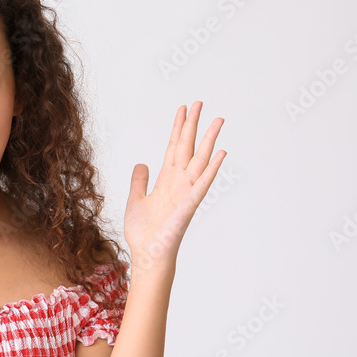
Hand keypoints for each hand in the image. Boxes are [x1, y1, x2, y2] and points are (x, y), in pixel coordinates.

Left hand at [124, 101, 225, 271]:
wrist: (147, 253)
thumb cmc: (143, 232)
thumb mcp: (135, 199)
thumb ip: (139, 181)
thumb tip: (141, 163)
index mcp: (166, 180)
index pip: (174, 147)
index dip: (178, 128)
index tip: (182, 108)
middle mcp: (179, 182)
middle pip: (188, 147)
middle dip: (193, 125)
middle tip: (199, 102)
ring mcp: (186, 192)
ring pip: (200, 160)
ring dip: (209, 140)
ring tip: (218, 120)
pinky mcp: (189, 204)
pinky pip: (203, 183)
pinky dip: (212, 169)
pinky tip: (221, 153)